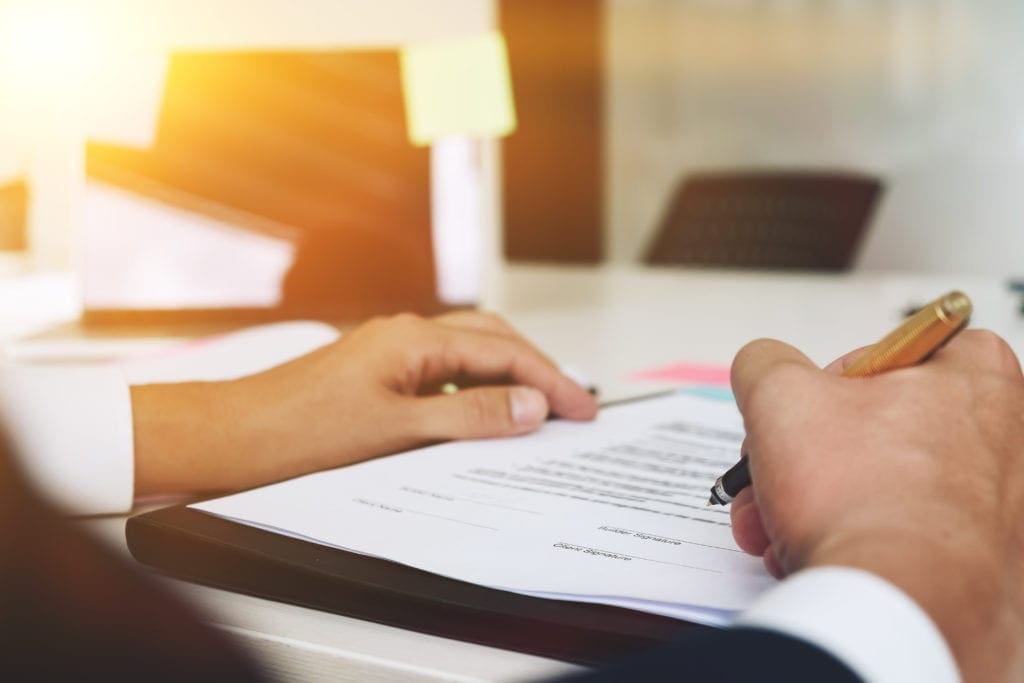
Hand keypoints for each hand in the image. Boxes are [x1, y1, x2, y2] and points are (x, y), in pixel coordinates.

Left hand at [132, 312, 596, 496]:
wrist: (237, 435)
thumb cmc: (300, 428)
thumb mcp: (398, 429)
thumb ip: (470, 414)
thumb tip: (529, 405)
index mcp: (416, 339)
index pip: (505, 354)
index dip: (551, 382)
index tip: (583, 408)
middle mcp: (407, 336)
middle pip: (493, 342)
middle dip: (538, 371)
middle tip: (572, 406)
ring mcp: (393, 352)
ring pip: (469, 355)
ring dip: (508, 378)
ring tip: (538, 410)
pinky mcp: (380, 373)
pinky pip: (443, 374)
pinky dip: (474, 392)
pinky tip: (481, 418)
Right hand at [728, 330, 1023, 681]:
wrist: (897, 603)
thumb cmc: (861, 496)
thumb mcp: (779, 395)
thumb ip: (765, 362)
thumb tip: (763, 368)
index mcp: (978, 377)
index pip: (896, 350)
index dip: (838, 379)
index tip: (808, 410)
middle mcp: (1007, 439)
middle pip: (881, 428)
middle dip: (808, 457)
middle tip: (773, 475)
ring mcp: (1004, 509)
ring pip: (885, 487)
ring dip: (817, 503)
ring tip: (778, 527)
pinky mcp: (989, 564)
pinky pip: (907, 537)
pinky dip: (858, 542)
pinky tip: (817, 555)